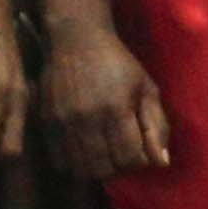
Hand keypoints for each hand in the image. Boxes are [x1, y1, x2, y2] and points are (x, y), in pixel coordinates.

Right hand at [38, 20, 175, 181]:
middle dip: (117, 168)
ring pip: (80, 169)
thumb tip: (161, 163)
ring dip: (95, 169)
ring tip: (102, 153)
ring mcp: (64, 122)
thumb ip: (156, 126)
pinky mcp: (46, 122)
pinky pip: (59, 161)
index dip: (137, 161)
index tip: (137, 149)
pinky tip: (82, 149)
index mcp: (116, 109)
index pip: (129, 158)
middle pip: (104, 169)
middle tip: (120, 153)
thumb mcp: (146, 88)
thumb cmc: (118, 64)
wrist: (76, 39)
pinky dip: (73, 163)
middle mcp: (88, 119)